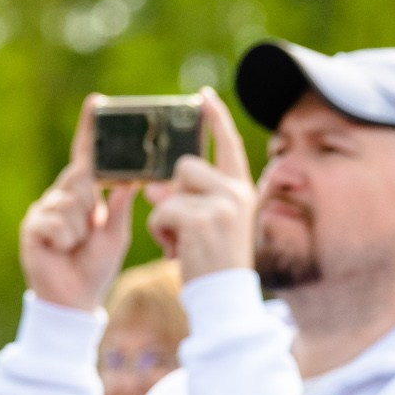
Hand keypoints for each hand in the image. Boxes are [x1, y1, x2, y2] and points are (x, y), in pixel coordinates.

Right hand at [19, 95, 139, 311]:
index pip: (86, 157)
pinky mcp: (32, 226)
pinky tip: (61, 251)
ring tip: (74, 246)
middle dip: (91, 203)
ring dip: (80, 228)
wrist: (73, 300)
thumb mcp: (116, 233)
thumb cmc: (95, 267)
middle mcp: (61, 196)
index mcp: (82, 194)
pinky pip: (56, 221)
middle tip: (89, 230)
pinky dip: (65, 238)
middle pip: (80, 177)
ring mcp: (44, 210)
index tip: (97, 102)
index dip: (90, 130)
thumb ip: (120, 205)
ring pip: (71, 202)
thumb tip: (131, 178)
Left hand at [143, 89, 256, 284]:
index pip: (227, 145)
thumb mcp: (207, 225)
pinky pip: (161, 211)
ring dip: (163, 216)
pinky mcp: (202, 218)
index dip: (215, 118)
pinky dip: (160, 232)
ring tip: (180, 242)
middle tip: (182, 228)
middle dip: (172, 194)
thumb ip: (188, 199)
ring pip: (168, 191)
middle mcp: (236, 192)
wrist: (223, 298)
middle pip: (185, 167)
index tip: (201, 96)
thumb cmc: (211, 264)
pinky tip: (176, 250)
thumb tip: (153, 186)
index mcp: (241, 190)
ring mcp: (221, 204)